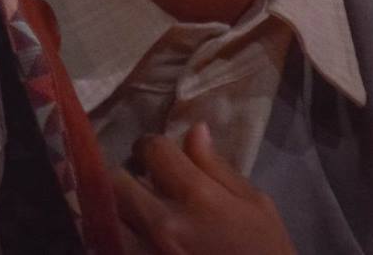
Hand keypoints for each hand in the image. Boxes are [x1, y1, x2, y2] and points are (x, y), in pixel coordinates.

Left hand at [112, 123, 297, 254]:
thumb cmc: (265, 249)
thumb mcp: (255, 203)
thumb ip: (217, 167)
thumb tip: (194, 130)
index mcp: (197, 197)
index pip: (152, 149)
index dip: (152, 144)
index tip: (157, 153)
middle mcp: (164, 223)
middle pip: (116, 180)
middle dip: (127, 174)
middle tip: (141, 181)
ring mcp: (146, 253)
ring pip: (106, 215)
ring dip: (117, 207)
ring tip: (135, 210)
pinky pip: (112, 244)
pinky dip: (120, 234)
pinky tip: (136, 232)